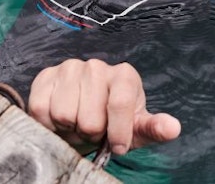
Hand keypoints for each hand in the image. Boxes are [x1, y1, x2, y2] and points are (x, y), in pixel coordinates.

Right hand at [28, 59, 180, 155]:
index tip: (117, 147)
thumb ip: (155, 128)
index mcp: (125, 75)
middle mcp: (97, 66)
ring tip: (77, 125)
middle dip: (91, 134)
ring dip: (69, 130)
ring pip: (64, 114)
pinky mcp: (46, 76)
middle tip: (93, 131)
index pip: (120, 104)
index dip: (117, 132)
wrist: (83, 117)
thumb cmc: (114, 123)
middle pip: (89, 117)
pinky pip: (41, 109)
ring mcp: (70, 68)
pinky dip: (48, 124)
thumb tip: (173, 128)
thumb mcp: (137, 129)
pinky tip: (59, 121)